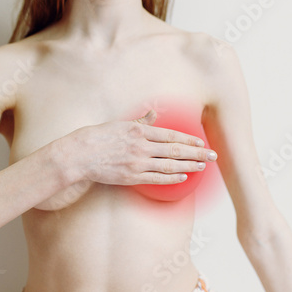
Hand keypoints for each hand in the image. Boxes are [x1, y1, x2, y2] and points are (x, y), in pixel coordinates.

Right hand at [58, 109, 217, 184]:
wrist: (79, 155)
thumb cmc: (97, 137)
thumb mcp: (120, 124)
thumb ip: (140, 121)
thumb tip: (154, 113)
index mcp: (139, 131)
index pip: (171, 135)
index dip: (189, 139)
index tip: (202, 141)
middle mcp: (141, 146)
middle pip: (175, 151)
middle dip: (197, 153)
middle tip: (213, 155)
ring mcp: (137, 163)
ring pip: (170, 165)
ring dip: (189, 166)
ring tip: (203, 166)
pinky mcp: (131, 177)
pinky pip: (157, 179)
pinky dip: (172, 178)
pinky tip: (184, 177)